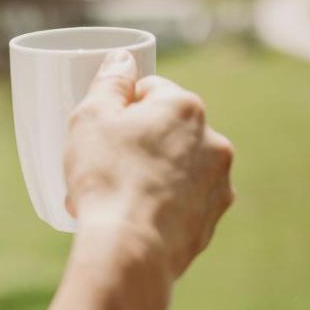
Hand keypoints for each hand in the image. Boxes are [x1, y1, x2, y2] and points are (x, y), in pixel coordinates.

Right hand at [64, 50, 234, 279]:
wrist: (129, 250)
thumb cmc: (107, 178)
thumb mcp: (91, 117)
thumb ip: (109, 81)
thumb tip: (122, 59)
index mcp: (185, 107)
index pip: (149, 91)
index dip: (120, 110)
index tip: (101, 133)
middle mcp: (214, 141)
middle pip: (165, 131)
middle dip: (136, 145)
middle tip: (101, 168)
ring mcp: (218, 184)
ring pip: (175, 169)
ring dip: (149, 176)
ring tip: (112, 200)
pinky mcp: (212, 221)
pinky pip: (181, 204)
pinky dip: (160, 208)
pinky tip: (132, 221)